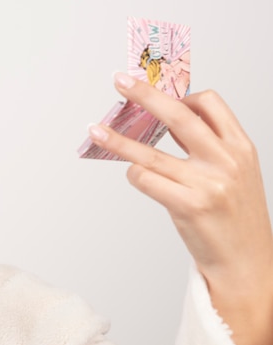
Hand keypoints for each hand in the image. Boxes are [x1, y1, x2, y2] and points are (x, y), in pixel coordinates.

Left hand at [87, 72, 272, 344]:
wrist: (247, 263)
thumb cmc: (235, 217)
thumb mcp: (235, 173)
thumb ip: (208, 145)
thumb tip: (166, 119)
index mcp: (240, 147)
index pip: (210, 103)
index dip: (179, 92)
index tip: (156, 88)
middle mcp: (226, 161)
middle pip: (178, 115)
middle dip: (144, 94)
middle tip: (120, 81)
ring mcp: (207, 183)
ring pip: (150, 151)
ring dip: (117, 139)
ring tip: (96, 131)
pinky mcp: (189, 206)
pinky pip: (145, 179)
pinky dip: (133, 174)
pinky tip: (135, 176)